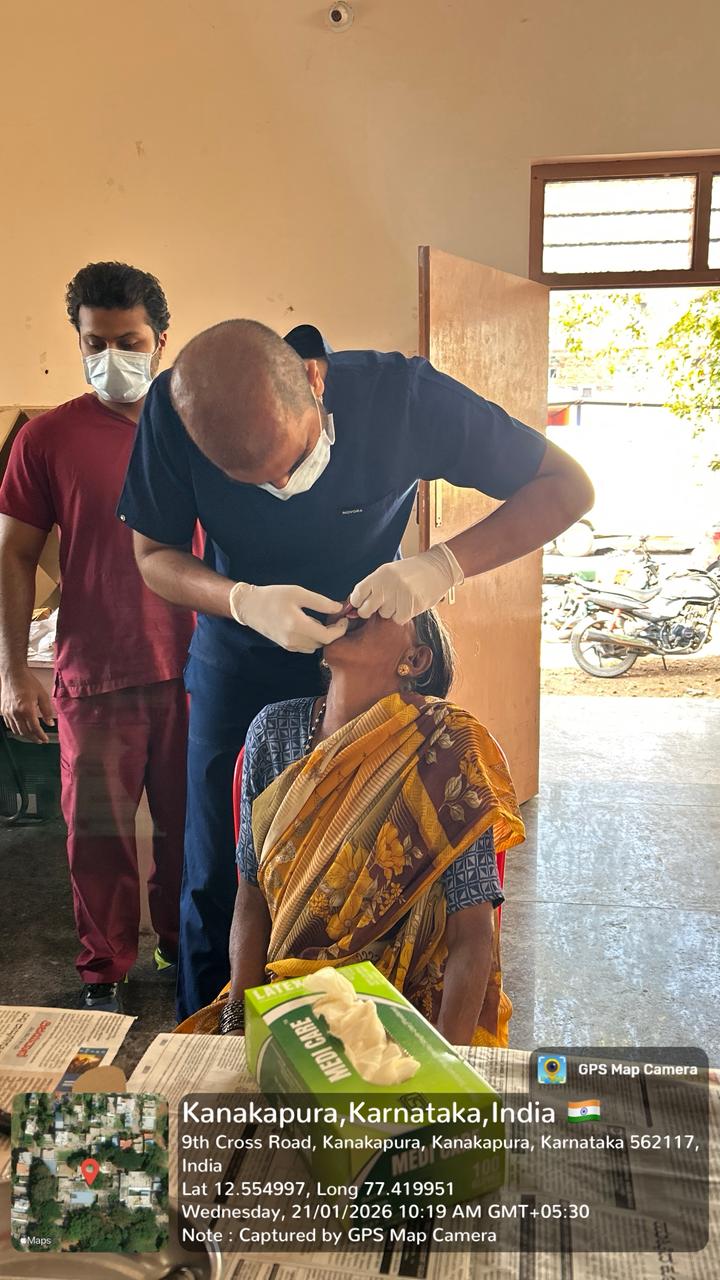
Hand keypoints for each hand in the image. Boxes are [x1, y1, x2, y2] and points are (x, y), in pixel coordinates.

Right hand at [1, 668, 55, 743]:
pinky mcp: (3, 711)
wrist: (13, 674)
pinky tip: (22, 728)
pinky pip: (9, 724)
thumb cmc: (28, 682)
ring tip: (32, 736)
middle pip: (25, 732)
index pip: (35, 728)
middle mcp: (16, 713)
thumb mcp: (42, 695)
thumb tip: (50, 723)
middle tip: (39, 740)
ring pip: (16, 730)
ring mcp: (8, 713)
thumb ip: (47, 710)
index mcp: (27, 709)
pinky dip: (16, 729)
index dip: (41, 736)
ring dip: (25, 735)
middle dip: (33, 738)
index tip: (45, 739)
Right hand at [229, 583, 348, 652]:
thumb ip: (320, 602)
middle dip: (333, 632)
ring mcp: (289, 645)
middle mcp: (293, 639)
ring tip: (322, 621)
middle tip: (336, 618)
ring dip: (322, 636)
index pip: (327, 637)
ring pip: (315, 646)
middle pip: (323, 643)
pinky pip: (306, 647)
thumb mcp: (298, 593)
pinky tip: (310, 626)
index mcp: (297, 625)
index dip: (340, 630)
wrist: (249, 606)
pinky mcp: (286, 646)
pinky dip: (312, 639)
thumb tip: (338, 608)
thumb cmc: (273, 596)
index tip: (343, 619)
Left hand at [349, 544, 464, 624]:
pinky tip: (409, 604)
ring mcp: (399, 596)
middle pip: (366, 610)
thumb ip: (373, 587)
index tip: (362, 603)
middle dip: (370, 610)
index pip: (357, 594)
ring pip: (384, 615)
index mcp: (379, 575)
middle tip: (381, 604)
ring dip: (390, 611)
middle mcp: (387, 585)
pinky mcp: (412, 606)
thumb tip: (353, 607)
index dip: (358, 602)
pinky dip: (402, 615)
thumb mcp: (389, 572)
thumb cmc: (411, 572)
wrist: (438, 568)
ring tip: (401, 599)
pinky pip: (398, 619)